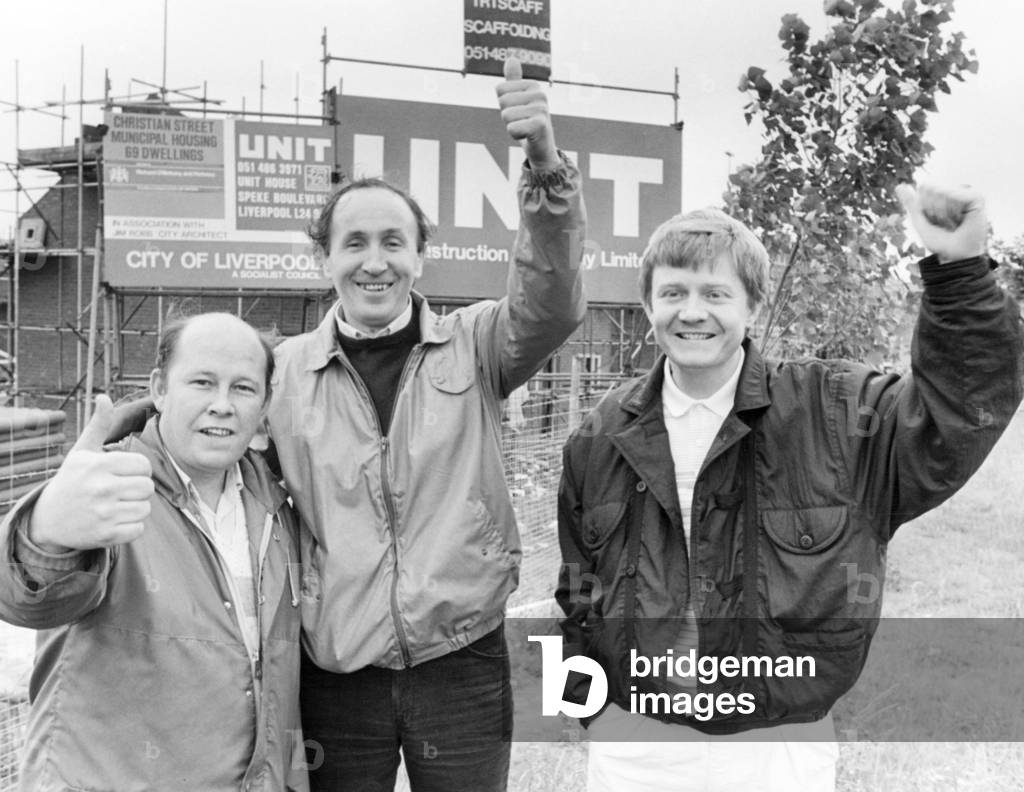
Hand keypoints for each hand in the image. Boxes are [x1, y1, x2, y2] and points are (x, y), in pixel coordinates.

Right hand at [28, 395, 153, 552]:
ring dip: (135, 508)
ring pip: (145, 509)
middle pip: (148, 487)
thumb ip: (99, 425)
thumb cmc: (72, 480)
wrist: (48, 518)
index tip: (124, 473)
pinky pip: (138, 529)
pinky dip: (130, 527)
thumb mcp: (82, 451)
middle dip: (138, 489)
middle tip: (121, 490)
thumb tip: (104, 396)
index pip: (143, 465)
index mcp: (98, 465)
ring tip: (116, 505)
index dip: (138, 469)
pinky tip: (114, 520)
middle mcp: (101, 488)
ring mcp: (103, 513)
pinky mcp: (105, 535)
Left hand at [495, 57, 558, 170]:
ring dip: (511, 126)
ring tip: (524, 128)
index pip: (500, 89)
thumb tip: (511, 58)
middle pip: (502, 101)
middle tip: (521, 122)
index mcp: (533, 85)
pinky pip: (512, 128)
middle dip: (507, 116)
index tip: (518, 112)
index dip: (504, 105)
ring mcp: (541, 109)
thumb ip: (514, 81)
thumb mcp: (519, 100)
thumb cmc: (527, 122)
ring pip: (506, 115)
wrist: (542, 148)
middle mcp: (540, 94)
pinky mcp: (540, 124)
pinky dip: (515, 135)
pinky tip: (527, 136)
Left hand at [896, 183, 987, 263]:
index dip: (923, 207)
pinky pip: (956, 194)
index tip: (934, 220)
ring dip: (942, 212)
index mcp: (943, 194)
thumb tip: (899, 186)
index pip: (924, 187)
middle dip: (932, 208)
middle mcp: (956, 191)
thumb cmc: (939, 241)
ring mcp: (968, 193)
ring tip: (954, 222)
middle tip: (945, 223)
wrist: (954, 255)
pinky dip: (953, 209)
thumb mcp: (920, 221)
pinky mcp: (977, 197)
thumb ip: (911, 203)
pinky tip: (961, 218)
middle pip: (931, 188)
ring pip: (942, 191)